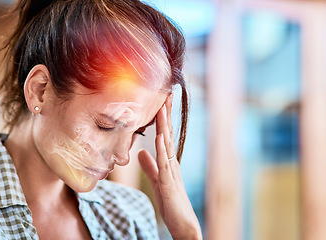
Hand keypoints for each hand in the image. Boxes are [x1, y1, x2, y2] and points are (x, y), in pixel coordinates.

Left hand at [138, 94, 201, 239]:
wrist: (183, 224)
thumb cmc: (172, 203)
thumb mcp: (158, 181)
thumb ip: (150, 166)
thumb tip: (141, 152)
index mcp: (168, 161)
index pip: (164, 135)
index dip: (162, 119)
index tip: (160, 101)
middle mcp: (172, 162)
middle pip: (168, 134)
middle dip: (166, 115)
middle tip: (166, 94)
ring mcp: (172, 171)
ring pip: (167, 144)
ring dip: (164, 126)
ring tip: (162, 108)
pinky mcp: (170, 183)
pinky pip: (165, 163)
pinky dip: (162, 149)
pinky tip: (159, 137)